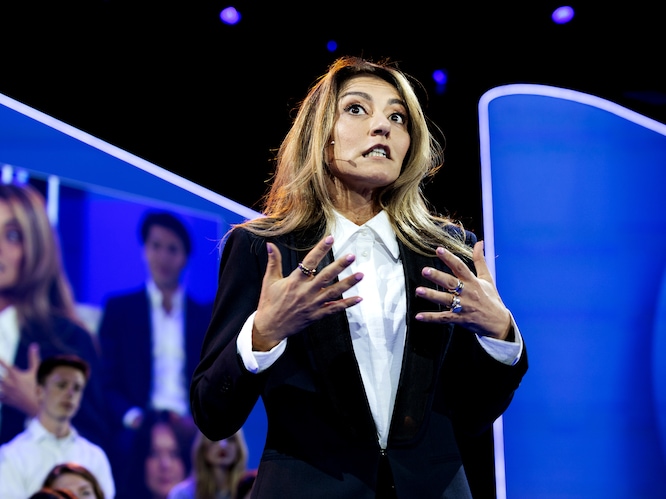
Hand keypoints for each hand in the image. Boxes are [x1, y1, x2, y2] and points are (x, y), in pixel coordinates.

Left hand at [0, 342, 40, 415]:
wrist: (39, 404)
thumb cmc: (38, 385)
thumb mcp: (36, 371)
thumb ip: (33, 358)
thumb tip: (34, 345)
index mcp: (16, 375)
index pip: (5, 366)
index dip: (0, 361)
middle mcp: (9, 384)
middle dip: (0, 373)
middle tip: (1, 373)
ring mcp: (6, 393)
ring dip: (0, 383)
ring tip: (2, 381)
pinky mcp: (5, 400)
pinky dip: (0, 393)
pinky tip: (1, 391)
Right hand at [252, 235, 363, 350]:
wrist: (270, 327)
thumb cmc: (269, 302)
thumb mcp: (269, 280)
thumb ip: (273, 261)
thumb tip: (270, 244)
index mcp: (294, 281)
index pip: (309, 262)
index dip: (320, 250)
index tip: (330, 239)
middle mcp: (305, 292)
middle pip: (326, 276)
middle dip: (340, 265)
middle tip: (352, 256)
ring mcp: (312, 304)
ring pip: (333, 292)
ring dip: (348, 283)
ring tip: (361, 275)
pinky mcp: (316, 315)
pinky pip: (334, 309)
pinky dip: (347, 304)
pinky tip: (358, 298)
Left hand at [415, 241, 511, 339]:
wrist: (499, 322)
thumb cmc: (491, 298)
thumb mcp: (487, 278)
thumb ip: (480, 260)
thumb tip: (479, 243)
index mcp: (473, 281)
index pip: (460, 267)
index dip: (449, 258)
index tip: (438, 250)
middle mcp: (467, 293)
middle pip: (451, 283)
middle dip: (438, 276)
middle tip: (425, 271)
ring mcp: (463, 306)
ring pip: (446, 300)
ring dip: (432, 295)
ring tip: (419, 291)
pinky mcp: (460, 319)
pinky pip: (444, 318)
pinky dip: (431, 318)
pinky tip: (419, 316)